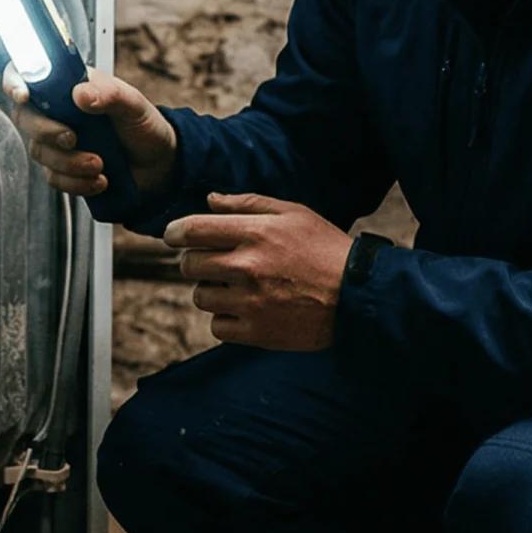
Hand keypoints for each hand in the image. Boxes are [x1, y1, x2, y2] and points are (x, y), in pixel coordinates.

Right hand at [4, 67, 176, 197]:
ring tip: (100, 164)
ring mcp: (57, 142)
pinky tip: (100, 180)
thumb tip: (79, 93)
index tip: (24, 96)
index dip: (16, 82)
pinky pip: (54, 178)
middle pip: (26, 118)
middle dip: (47, 132)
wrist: (158, 164)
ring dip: (69, 163)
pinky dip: (76, 183)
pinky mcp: (63, 170)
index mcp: (69, 85)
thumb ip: (109, 94)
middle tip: (73, 139)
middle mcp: (57, 112)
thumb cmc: (143, 126)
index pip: (28, 75)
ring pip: (40, 152)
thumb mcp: (133, 104)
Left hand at [163, 193, 353, 350]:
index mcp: (255, 233)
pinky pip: (217, 326)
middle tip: (213, 262)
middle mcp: (247, 267)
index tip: (173, 236)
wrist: (358, 296)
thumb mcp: (294, 214)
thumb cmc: (325, 250)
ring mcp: (250, 302)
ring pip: (200, 296)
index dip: (175, 232)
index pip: (193, 230)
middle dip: (195, 261)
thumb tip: (209, 200)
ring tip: (238, 287)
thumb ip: (248, 204)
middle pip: (189, 264)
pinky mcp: (256, 332)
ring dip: (211, 291)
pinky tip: (247, 310)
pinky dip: (226, 319)